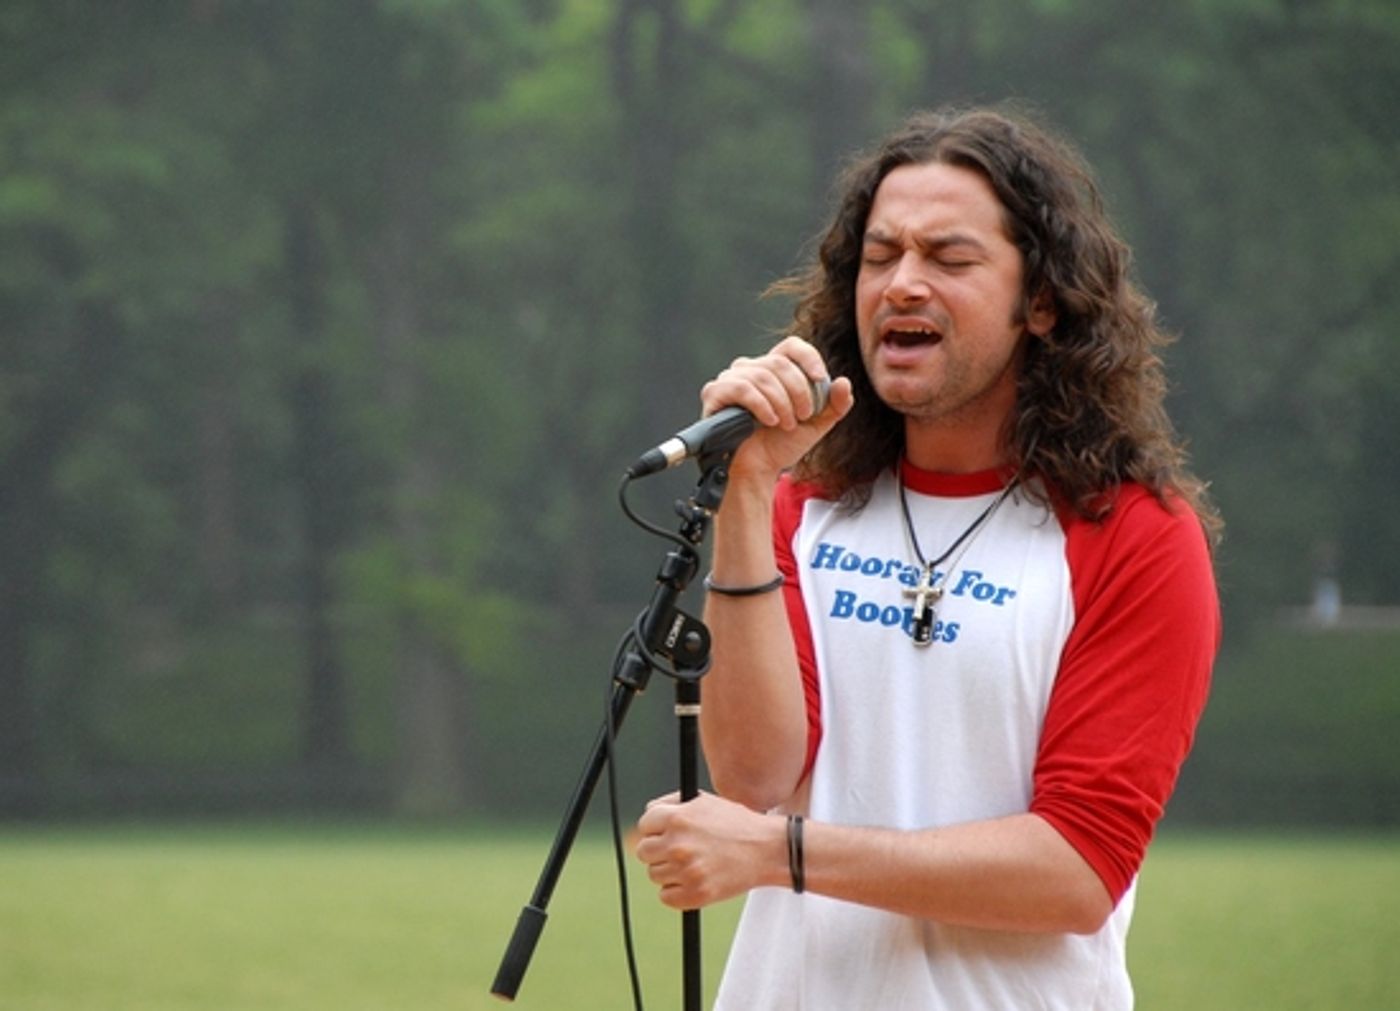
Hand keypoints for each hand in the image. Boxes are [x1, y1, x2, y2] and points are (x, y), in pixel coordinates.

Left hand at [634, 791, 786, 909]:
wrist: (766, 849)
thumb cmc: (736, 823)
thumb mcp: (704, 802)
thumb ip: (671, 803)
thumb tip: (648, 813)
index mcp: (678, 819)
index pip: (644, 825)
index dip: (656, 827)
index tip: (667, 832)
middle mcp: (678, 845)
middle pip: (644, 851)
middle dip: (659, 849)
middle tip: (678, 849)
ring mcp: (686, 871)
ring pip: (654, 874)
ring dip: (668, 870)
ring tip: (691, 863)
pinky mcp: (695, 894)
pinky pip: (665, 896)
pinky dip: (675, 891)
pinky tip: (692, 878)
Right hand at [700, 335, 853, 482]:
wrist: (758, 470)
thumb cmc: (781, 444)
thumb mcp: (816, 425)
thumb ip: (835, 405)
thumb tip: (843, 381)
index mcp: (774, 370)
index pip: (791, 346)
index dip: (808, 357)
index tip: (820, 378)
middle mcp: (750, 368)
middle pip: (779, 363)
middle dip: (798, 391)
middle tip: (803, 416)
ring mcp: (730, 379)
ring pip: (762, 375)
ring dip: (781, 403)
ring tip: (786, 424)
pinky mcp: (715, 393)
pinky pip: (741, 388)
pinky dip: (761, 405)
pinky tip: (769, 421)